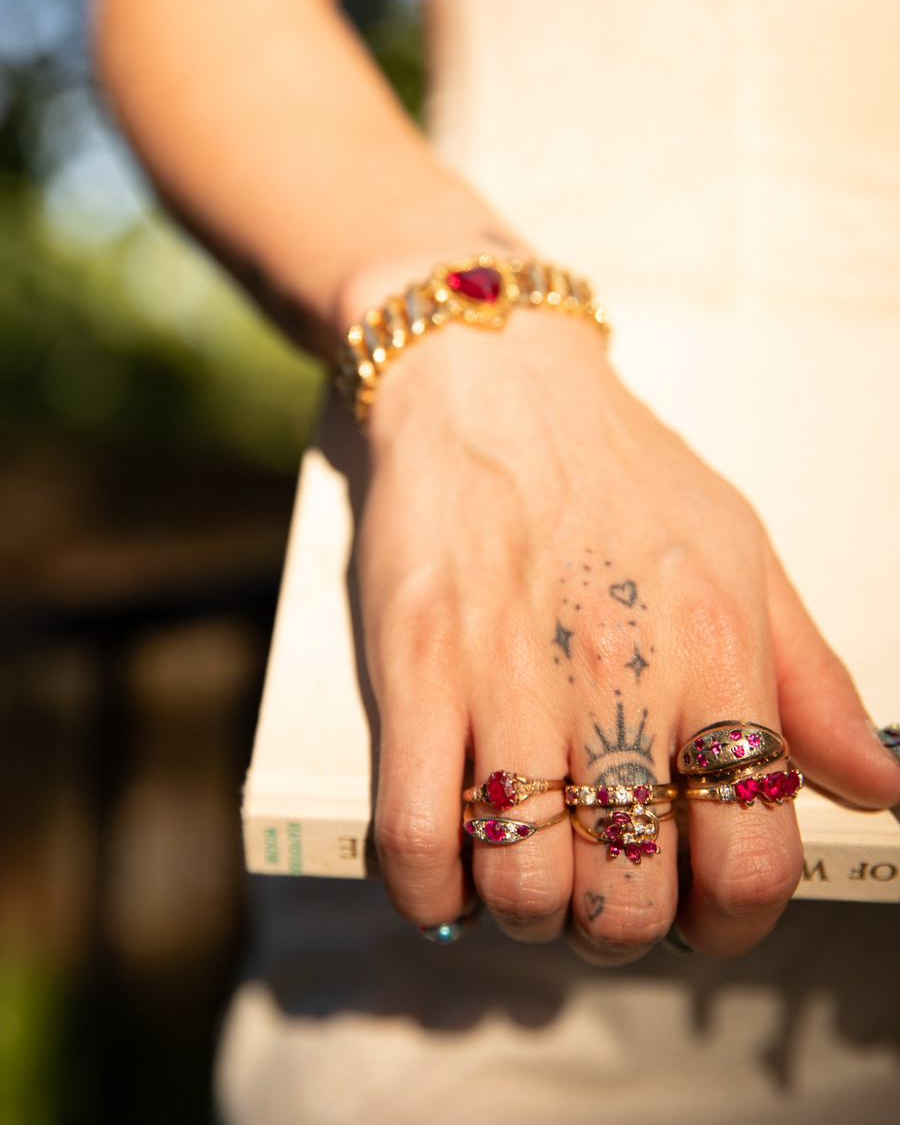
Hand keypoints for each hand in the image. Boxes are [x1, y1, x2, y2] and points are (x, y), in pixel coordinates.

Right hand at [356, 309, 899, 961]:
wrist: (494, 379)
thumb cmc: (621, 469)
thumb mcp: (744, 553)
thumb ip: (812, 680)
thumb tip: (885, 782)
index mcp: (717, 649)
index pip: (751, 854)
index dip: (732, 923)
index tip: (702, 916)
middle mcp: (618, 672)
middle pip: (631, 895)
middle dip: (621, 926)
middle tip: (605, 891)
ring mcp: (506, 674)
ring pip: (523, 881)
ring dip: (528, 910)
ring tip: (530, 873)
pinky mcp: (415, 666)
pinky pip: (414, 833)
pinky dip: (431, 891)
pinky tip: (450, 872)